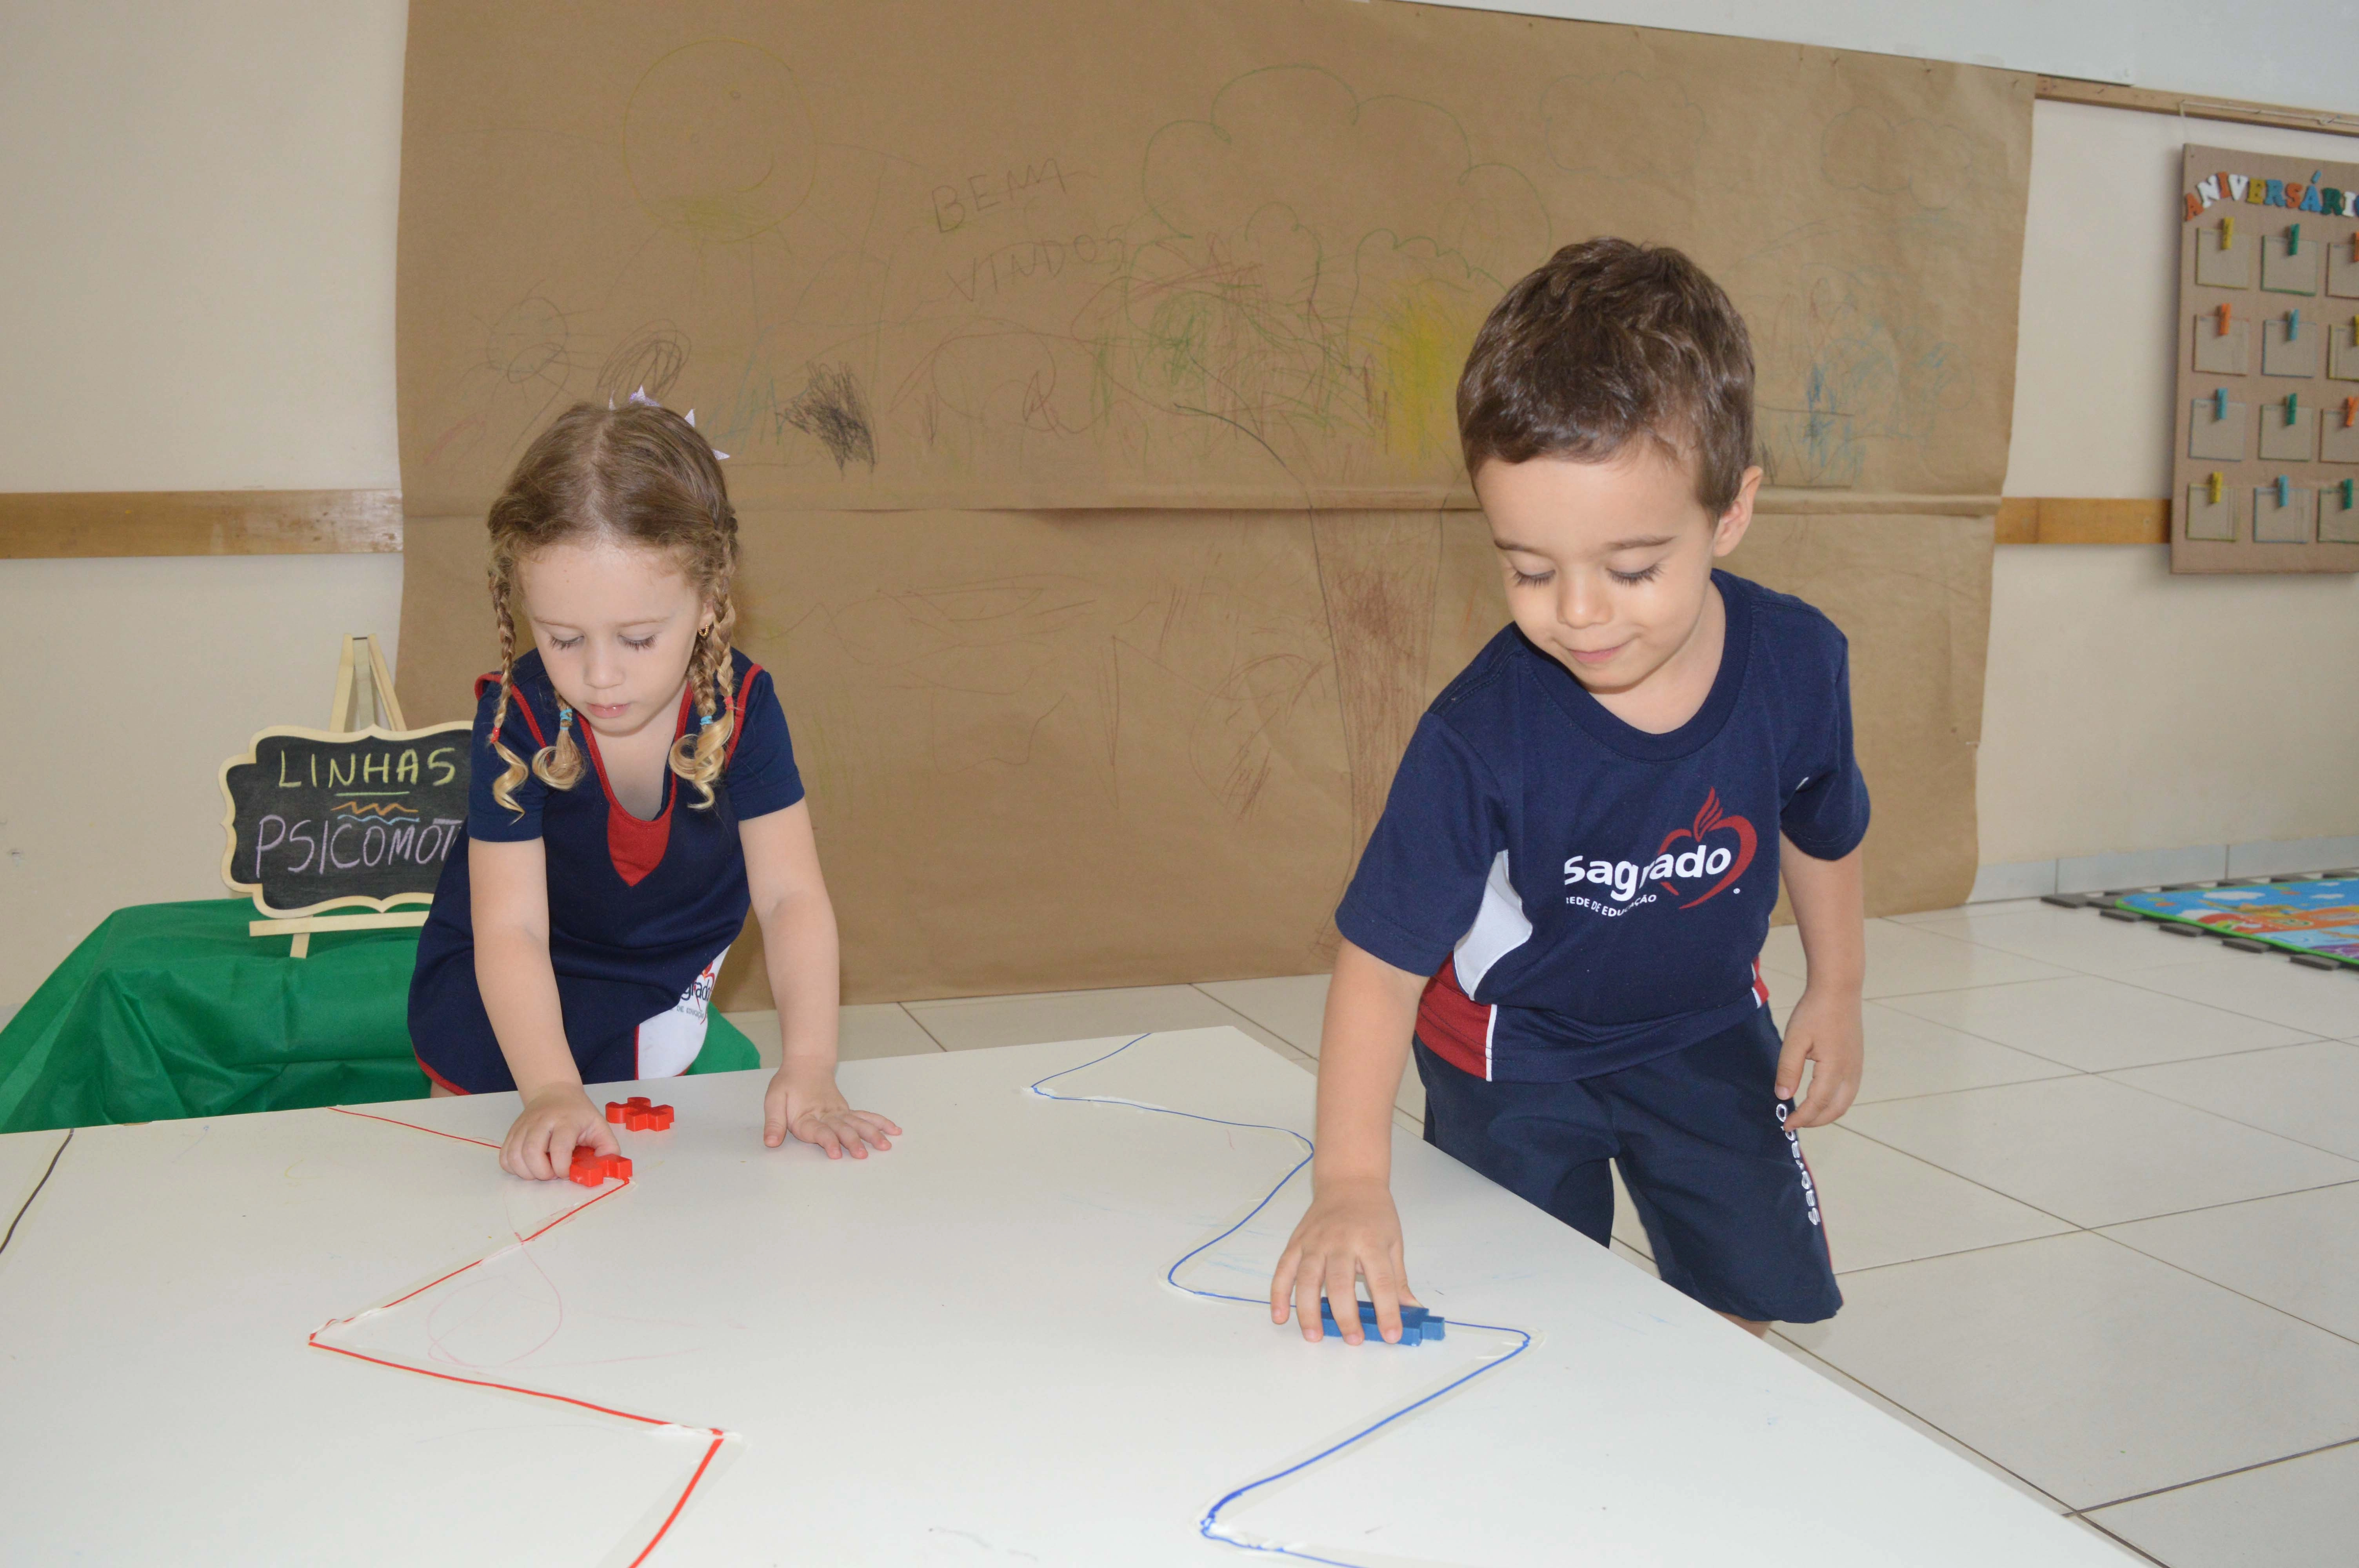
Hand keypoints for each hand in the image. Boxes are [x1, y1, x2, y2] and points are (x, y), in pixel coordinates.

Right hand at [501, 1083, 616, 1179]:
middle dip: (542, 1172)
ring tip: (541, 1171)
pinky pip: (504, 1156)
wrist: (555, 1092)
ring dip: (527, 1172)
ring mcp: (524, 1126)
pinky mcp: (512, 1132)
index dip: (562, 1167)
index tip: (567, 1173)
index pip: (559, 1147)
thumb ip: (608, 1148)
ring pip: (514, 1155)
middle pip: (532, 1152)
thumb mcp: (599, 1125)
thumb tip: (606, 1168)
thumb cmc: (578, 1113)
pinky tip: (528, 1166)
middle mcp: (542, 1121)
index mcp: (566, 1120)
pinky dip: (513, 1167)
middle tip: (552, 1173)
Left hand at [763, 1066, 900, 1157]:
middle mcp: (827, 1115)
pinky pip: (866, 1116)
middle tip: (862, 1155)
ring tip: (885, 1146)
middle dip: (853, 1142)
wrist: (806, 1064)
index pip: (819, 1131)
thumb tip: (770, 1143)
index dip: (827, 1142)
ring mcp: (840, 1113)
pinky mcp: (847, 1111)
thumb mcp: (774, 1101)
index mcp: (807, 1116)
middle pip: (842, 1129)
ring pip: (859, 1123)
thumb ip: (774, 1123)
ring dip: (872, 1134)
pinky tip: (894, 1130)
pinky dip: (881, 1122)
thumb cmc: (789, 1084)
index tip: (836, 1153)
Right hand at [1269, 1177, 1416, 1344]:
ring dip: (1308, 1310)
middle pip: (1340, 1283)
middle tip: (1352, 1340)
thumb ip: (1398, 1280)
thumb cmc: (1375, 1214)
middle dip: (1346, 1315)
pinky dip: (1278, 1293)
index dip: (1388, 1310)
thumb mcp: (1394, 1242)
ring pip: (1308, 1279)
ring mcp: (1315, 1242)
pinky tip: (1279, 1315)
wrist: (1349, 1181)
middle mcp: (1340, 1241)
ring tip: (1314, 1336)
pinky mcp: (1296, 1243)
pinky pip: (1284, 1270)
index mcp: (1370, 1242)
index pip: (1381, 1281)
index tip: (1392, 1335)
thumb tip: (1412, 1311)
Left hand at [1775, 986, 1863, 1127]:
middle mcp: (1850, 1072)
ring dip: (1826, 1114)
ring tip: (1806, 1115)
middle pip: (1836, 1110)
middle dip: (1815, 1121)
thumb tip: (1783, 1096)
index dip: (1802, 1118)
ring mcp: (1857, 1067)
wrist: (1839, 991)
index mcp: (1834, 1069)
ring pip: (1845, 1102)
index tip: (1786, 1124)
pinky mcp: (1857, 1061)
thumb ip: (1788, 1070)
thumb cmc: (1815, 1012)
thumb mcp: (1794, 1040)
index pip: (1817, 1104)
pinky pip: (1849, 1091)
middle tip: (1794, 1122)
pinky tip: (1820, 1099)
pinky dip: (1835, 1102)